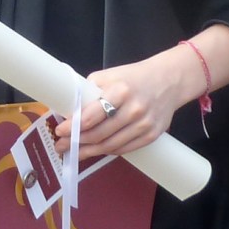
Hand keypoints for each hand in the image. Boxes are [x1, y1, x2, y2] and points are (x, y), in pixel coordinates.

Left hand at [53, 52, 187, 161]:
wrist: (169, 81)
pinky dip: (107, 151)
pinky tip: (95, 150)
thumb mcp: (108, 76)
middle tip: (61, 145)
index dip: (73, 126)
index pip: (92, 116)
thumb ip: (89, 92)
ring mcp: (144, 125)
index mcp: (120, 91)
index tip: (60, 131)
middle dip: (77, 142)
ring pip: (110, 145)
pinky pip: (124, 149)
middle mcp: (134, 109)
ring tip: (74, 152)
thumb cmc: (133, 77)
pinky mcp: (151, 135)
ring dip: (89, 151)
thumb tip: (70, 111)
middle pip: (99, 134)